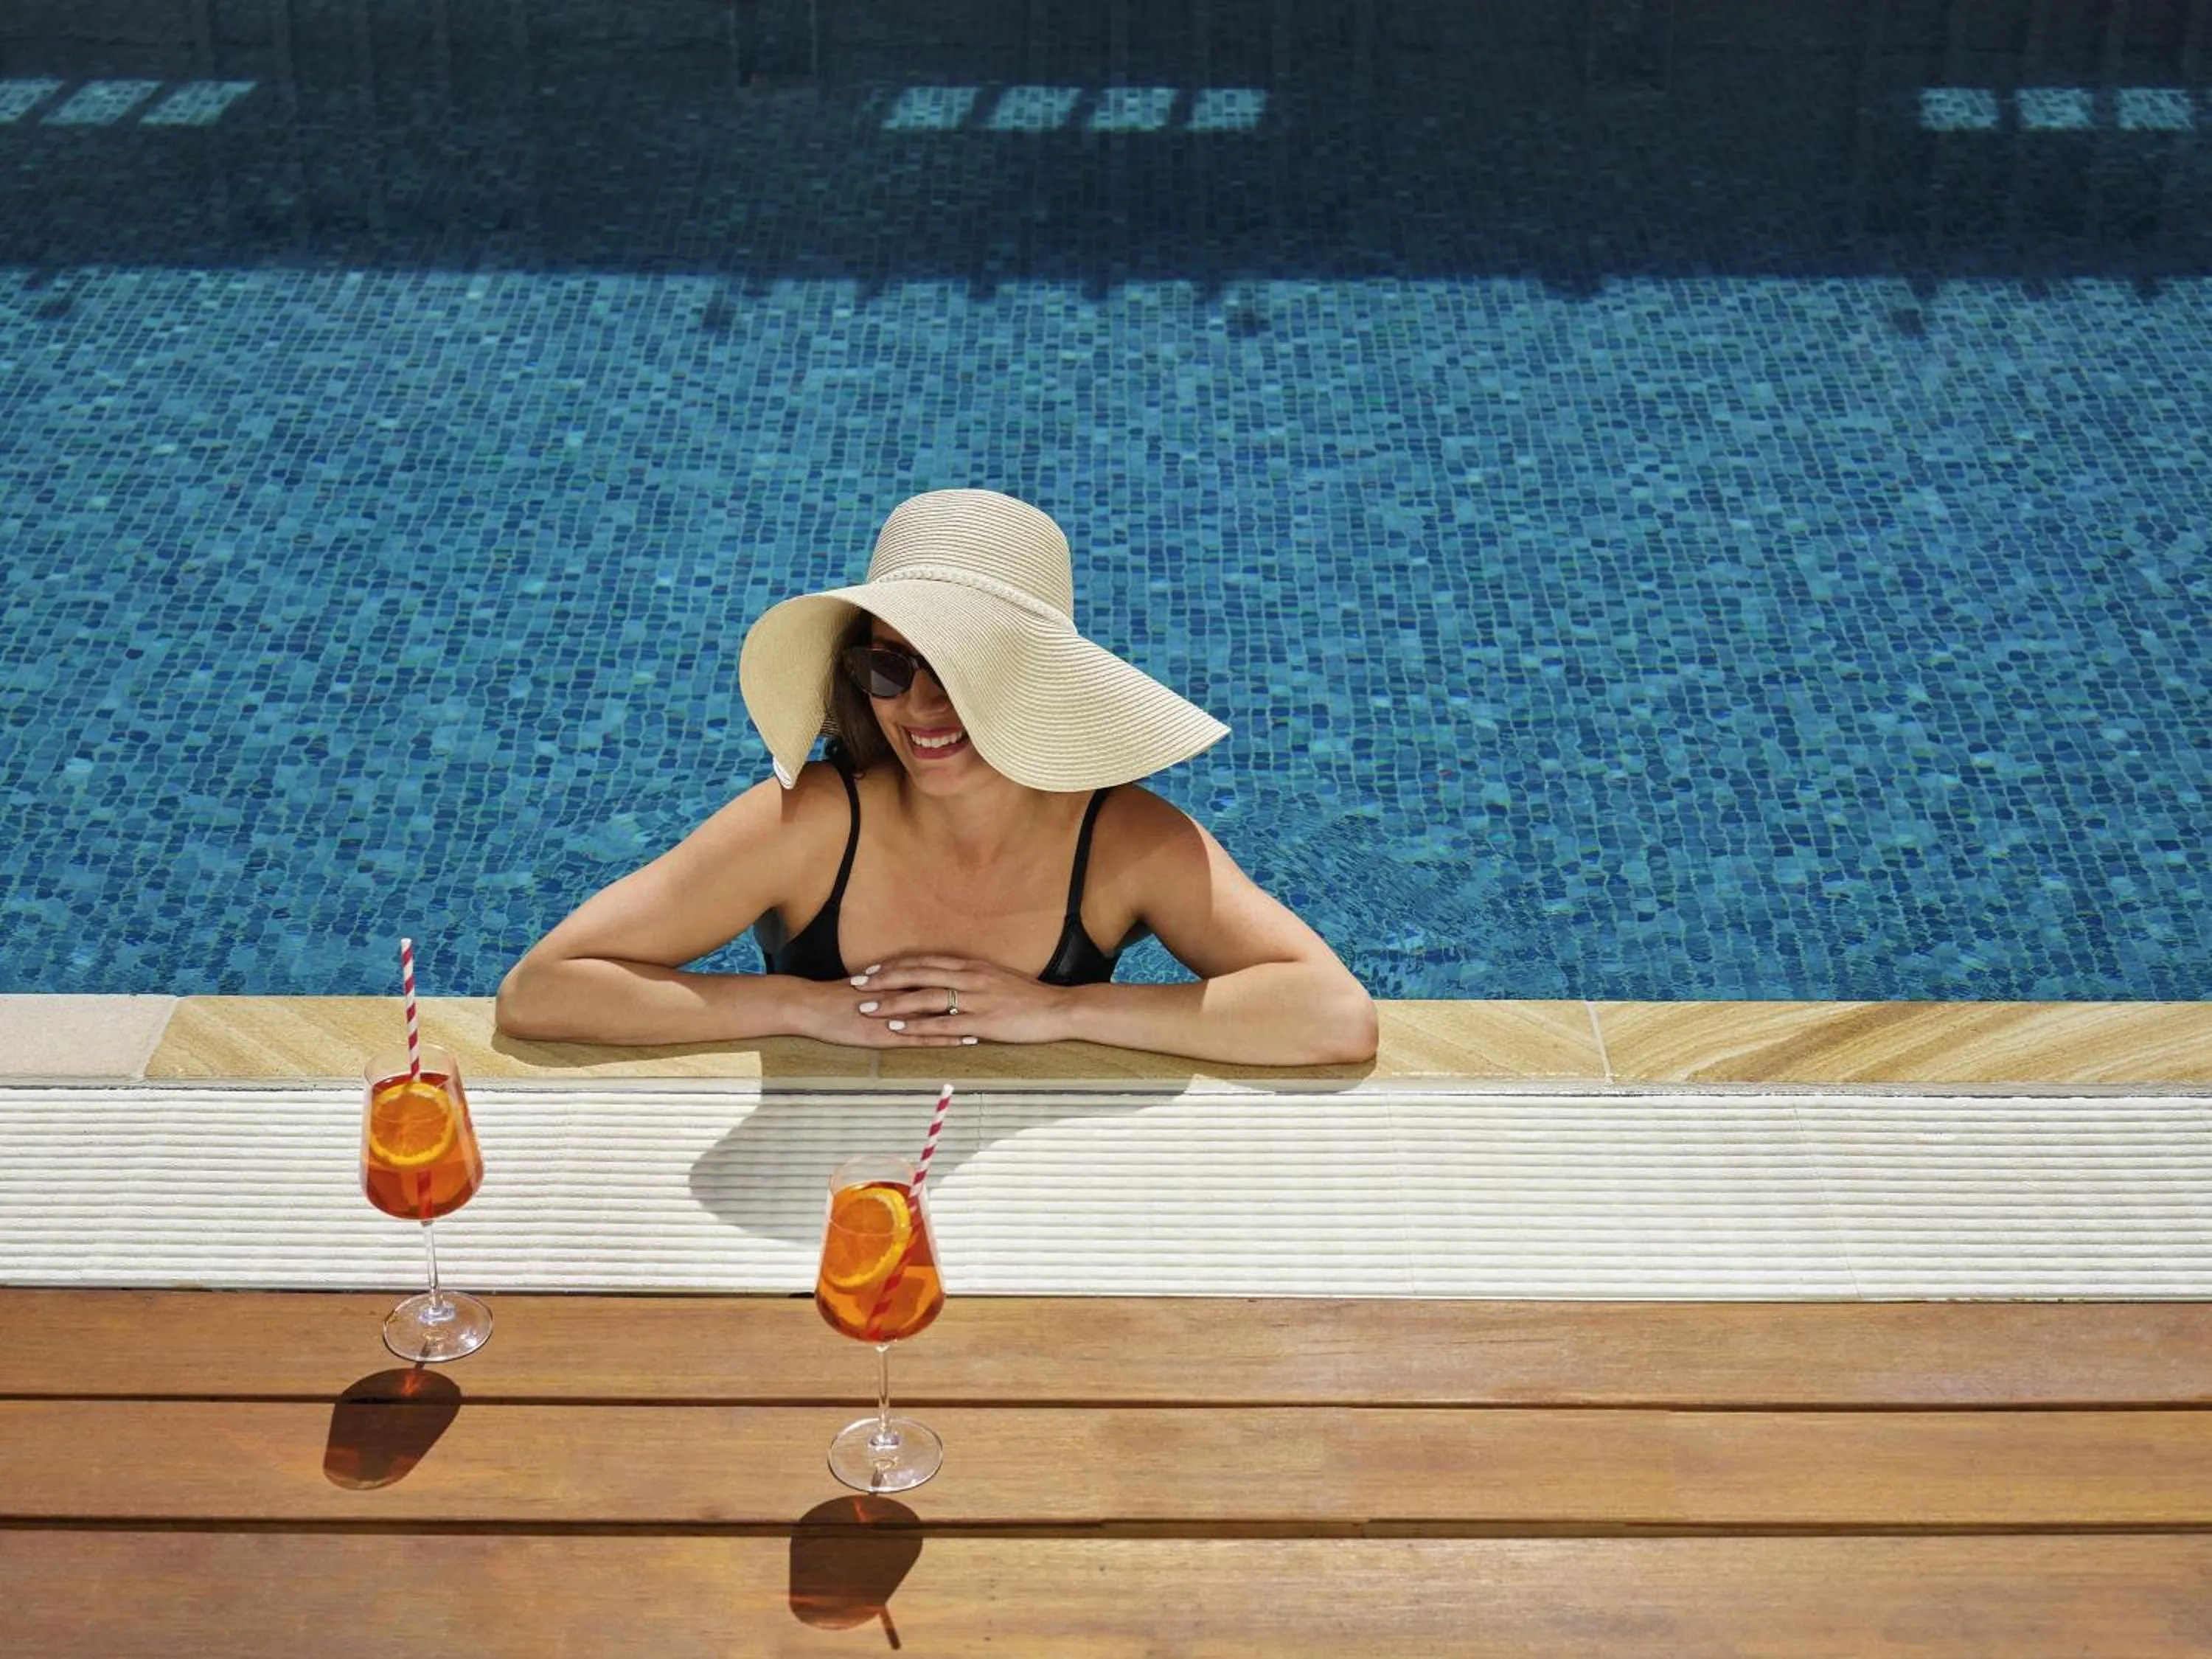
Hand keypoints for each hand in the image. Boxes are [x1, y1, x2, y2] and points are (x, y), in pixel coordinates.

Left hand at [848, 954, 1068, 1045]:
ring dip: (893, 1003)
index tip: (871, 970)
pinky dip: (917, 1026)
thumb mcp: (996, 978)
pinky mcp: (982, 1022)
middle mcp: (969, 977)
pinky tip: (897, 1031)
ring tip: (867, 1008)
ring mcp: (975, 1000)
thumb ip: (971, 978)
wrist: (1058, 1009)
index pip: (925, 961)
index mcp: (971, 966)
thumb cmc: (1028, 997)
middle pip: (918, 974)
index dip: (895, 965)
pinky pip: (942, 1024)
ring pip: (925, 997)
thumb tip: (949, 980)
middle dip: (884, 979)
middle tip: (856, 984)